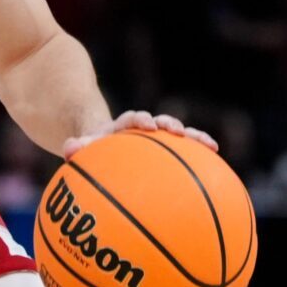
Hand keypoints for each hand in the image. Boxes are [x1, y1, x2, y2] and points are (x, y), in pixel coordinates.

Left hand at [64, 110, 217, 158]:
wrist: (103, 146)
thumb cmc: (93, 151)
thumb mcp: (82, 148)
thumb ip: (76, 147)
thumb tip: (69, 148)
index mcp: (122, 128)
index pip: (131, 119)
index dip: (140, 120)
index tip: (148, 125)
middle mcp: (143, 130)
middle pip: (159, 122)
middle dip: (169, 124)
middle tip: (176, 130)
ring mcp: (157, 140)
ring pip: (178, 136)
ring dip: (193, 137)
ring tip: (210, 145)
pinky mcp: (167, 150)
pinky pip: (185, 154)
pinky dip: (199, 157)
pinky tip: (216, 168)